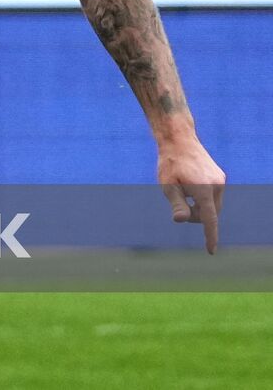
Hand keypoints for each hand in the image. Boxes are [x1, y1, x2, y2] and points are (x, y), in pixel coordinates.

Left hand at [157, 139, 225, 253]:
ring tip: (182, 189)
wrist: (179, 139)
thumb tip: (180, 220)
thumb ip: (176, 204)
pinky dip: (202, 198)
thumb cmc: (170, 163)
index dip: (209, 236)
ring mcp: (220, 181)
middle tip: (177, 202)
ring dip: (198, 206)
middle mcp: (217, 186)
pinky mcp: (220, 177)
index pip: (209, 220)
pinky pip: (212, 196)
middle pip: (208, 214)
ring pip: (211, 206)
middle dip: (195, 216)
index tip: (211, 250)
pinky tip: (189, 184)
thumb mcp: (168, 185)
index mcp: (204, 190)